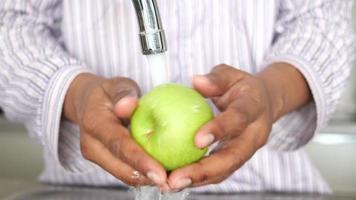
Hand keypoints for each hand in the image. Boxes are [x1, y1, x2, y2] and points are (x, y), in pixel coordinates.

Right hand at [63, 74, 168, 189]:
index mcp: (95, 124)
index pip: (119, 146)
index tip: (160, 174)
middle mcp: (92, 146)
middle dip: (147, 179)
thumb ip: (123, 93)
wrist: (87, 103)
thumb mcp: (116, 85)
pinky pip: (125, 170)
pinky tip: (163, 174)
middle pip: (121, 168)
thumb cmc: (107, 92)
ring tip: (171, 181)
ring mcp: (97, 156)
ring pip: (124, 174)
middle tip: (172, 183)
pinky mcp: (105, 161)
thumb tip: (129, 104)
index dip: (140, 161)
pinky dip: (143, 174)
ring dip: (147, 180)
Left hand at [167, 63, 310, 190]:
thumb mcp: (231, 75)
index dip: (220, 130)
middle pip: (233, 157)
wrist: (265, 103)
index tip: (198, 140)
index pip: (239, 119)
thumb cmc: (242, 87)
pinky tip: (178, 180)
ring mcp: (247, 150)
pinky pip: (220, 171)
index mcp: (254, 107)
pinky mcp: (237, 159)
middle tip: (176, 179)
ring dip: (198, 180)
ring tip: (172, 184)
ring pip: (226, 170)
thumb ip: (216, 78)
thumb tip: (197, 81)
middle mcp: (255, 134)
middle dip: (204, 171)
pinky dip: (199, 178)